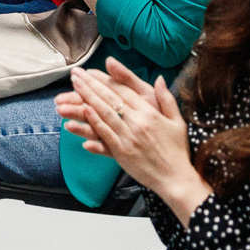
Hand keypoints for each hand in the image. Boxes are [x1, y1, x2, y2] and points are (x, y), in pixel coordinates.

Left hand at [59, 60, 207, 217]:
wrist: (176, 178)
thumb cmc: (177, 150)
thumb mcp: (177, 121)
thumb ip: (166, 98)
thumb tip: (159, 78)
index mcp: (149, 112)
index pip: (123, 91)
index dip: (105, 80)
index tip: (91, 72)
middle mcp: (137, 122)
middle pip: (109, 99)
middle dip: (90, 84)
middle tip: (75, 74)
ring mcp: (128, 137)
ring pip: (103, 114)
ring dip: (85, 99)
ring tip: (72, 88)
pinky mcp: (121, 152)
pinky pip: (104, 135)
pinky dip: (92, 123)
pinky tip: (82, 113)